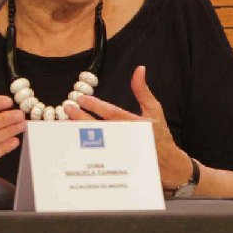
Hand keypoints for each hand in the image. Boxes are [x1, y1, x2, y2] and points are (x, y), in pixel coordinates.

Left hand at [66, 65, 194, 189]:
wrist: (166, 163)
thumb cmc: (159, 134)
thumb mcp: (154, 109)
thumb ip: (142, 90)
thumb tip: (139, 69)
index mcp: (135, 124)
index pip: (110, 112)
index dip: (94, 105)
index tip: (81, 99)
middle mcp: (125, 137)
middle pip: (98, 126)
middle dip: (80, 116)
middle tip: (68, 107)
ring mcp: (118, 151)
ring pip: (93, 141)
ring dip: (78, 130)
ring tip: (65, 122)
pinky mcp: (115, 161)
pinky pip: (95, 152)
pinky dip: (84, 145)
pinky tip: (73, 139)